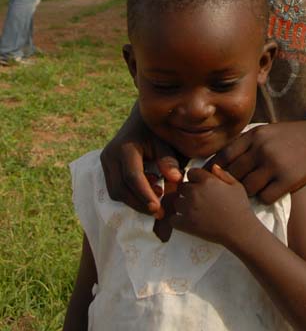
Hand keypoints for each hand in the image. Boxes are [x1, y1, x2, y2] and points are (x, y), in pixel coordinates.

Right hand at [100, 103, 182, 218]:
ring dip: (135, 200)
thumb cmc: (157, 131)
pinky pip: (115, 188)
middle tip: (160, 212)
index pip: (132, 177)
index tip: (158, 209)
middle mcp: (110, 154)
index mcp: (124, 147)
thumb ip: (169, 159)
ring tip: (158, 195)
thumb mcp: (165, 141)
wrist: (142, 118)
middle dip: (139, 203)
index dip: (144, 195)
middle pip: (120, 188)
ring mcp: (105, 161)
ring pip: (115, 191)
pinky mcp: (106, 167)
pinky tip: (151, 187)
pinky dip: (131, 194)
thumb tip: (176, 179)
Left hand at [168, 165, 255, 246]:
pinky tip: (185, 220)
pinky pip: (172, 218)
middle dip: (188, 190)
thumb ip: (223, 174)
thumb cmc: (240, 207)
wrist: (240, 230)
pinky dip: (176, 219)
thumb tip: (213, 166)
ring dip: (182, 204)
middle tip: (197, 198)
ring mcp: (189, 208)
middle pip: (182, 186)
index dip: (195, 178)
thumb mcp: (236, 185)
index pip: (191, 172)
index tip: (200, 185)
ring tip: (193, 209)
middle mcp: (195, 192)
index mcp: (207, 180)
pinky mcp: (186, 224)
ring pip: (176, 201)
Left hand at [208, 119, 305, 202]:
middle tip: (228, 193)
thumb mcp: (268, 131)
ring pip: (248, 189)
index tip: (208, 178)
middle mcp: (261, 148)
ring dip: (248, 194)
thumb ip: (248, 143)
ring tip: (251, 194)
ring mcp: (274, 164)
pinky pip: (265, 197)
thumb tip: (223, 160)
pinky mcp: (288, 179)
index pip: (225, 155)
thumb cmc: (294, 134)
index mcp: (255, 135)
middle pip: (234, 174)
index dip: (214, 169)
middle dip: (230, 185)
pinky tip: (269, 194)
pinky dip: (265, 198)